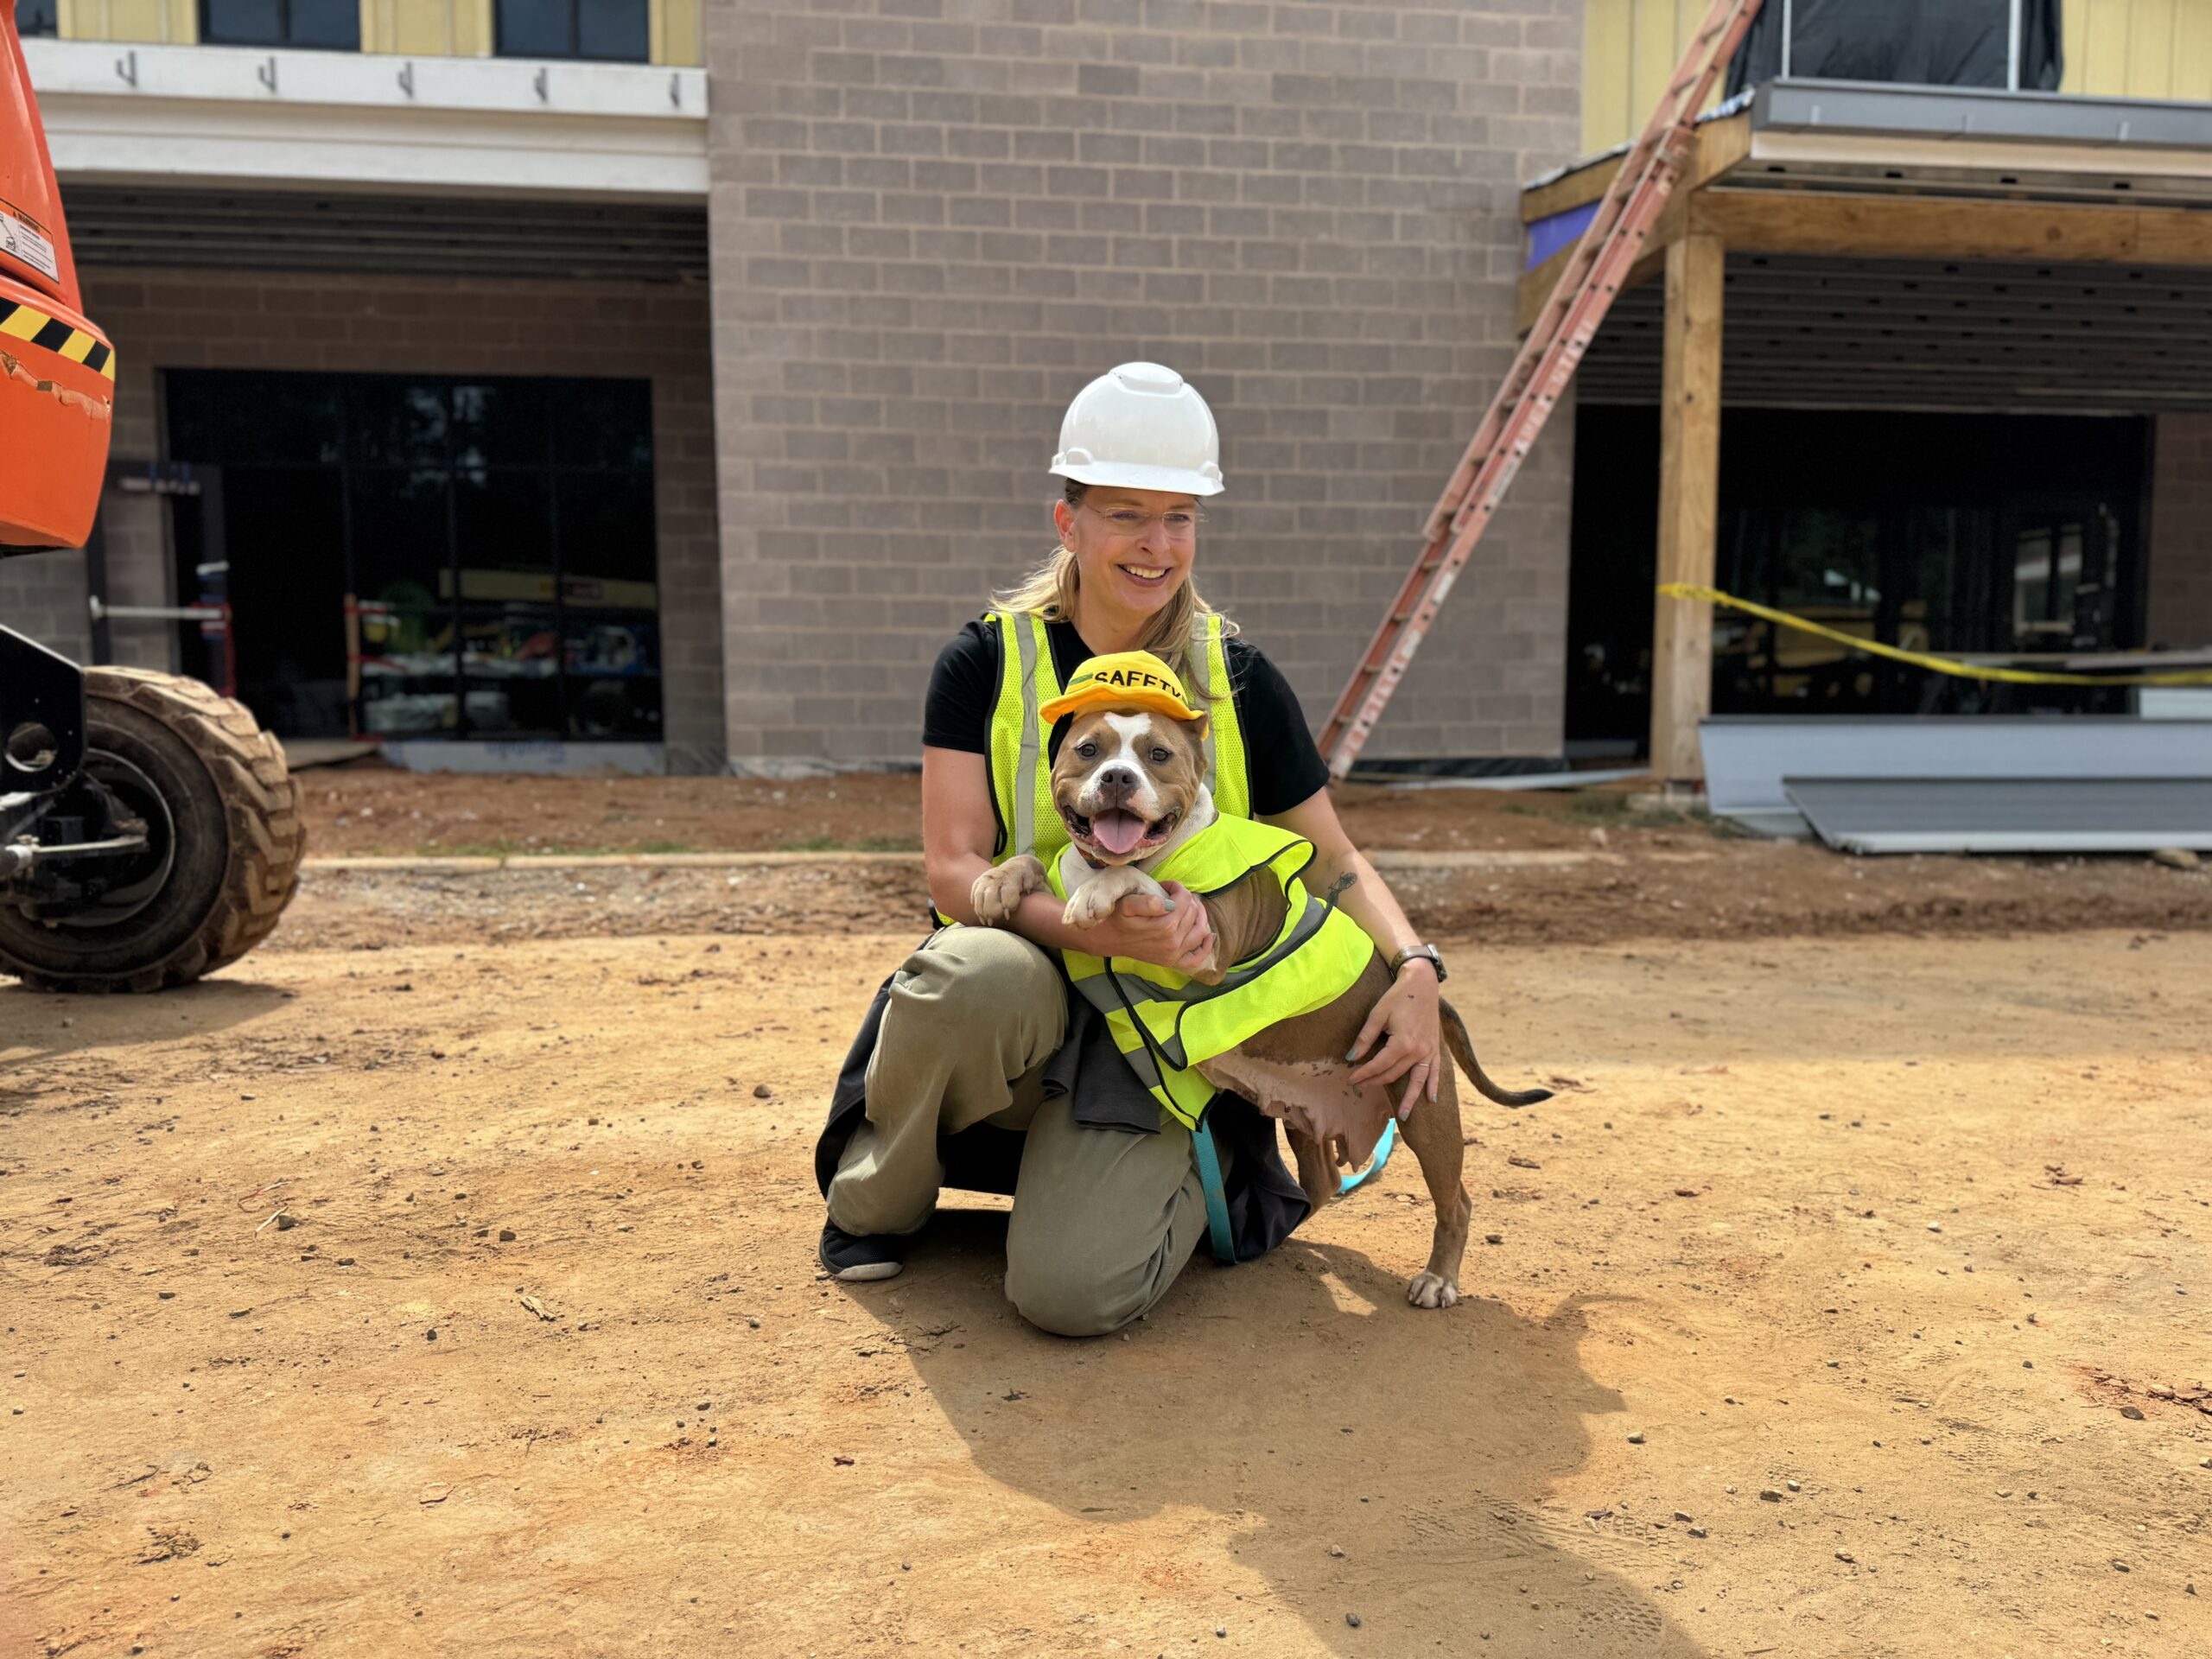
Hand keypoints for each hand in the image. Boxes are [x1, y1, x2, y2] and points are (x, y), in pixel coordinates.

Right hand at [1084, 879, 1215, 974]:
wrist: (1105, 938)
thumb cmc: (1116, 916)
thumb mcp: (1126, 903)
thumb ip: (1147, 902)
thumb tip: (1168, 903)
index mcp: (1164, 927)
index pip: (1184, 900)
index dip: (1177, 888)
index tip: (1166, 885)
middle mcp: (1172, 943)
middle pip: (1193, 914)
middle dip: (1187, 899)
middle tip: (1174, 894)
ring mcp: (1173, 955)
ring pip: (1200, 932)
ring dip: (1200, 916)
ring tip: (1190, 906)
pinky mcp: (1171, 961)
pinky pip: (1196, 958)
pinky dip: (1205, 947)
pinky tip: (1208, 936)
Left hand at [1348, 959, 1442, 1112]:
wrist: (1422, 984)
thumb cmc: (1398, 997)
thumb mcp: (1377, 1015)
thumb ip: (1365, 1038)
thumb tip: (1352, 1058)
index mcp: (1402, 1043)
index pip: (1379, 1065)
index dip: (1364, 1074)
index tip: (1351, 1079)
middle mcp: (1418, 1051)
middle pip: (1394, 1074)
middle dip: (1376, 1081)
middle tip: (1362, 1086)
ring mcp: (1429, 1051)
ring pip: (1417, 1080)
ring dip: (1410, 1099)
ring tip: (1404, 1116)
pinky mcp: (1435, 1048)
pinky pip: (1435, 1071)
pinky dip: (1433, 1085)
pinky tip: (1432, 1099)